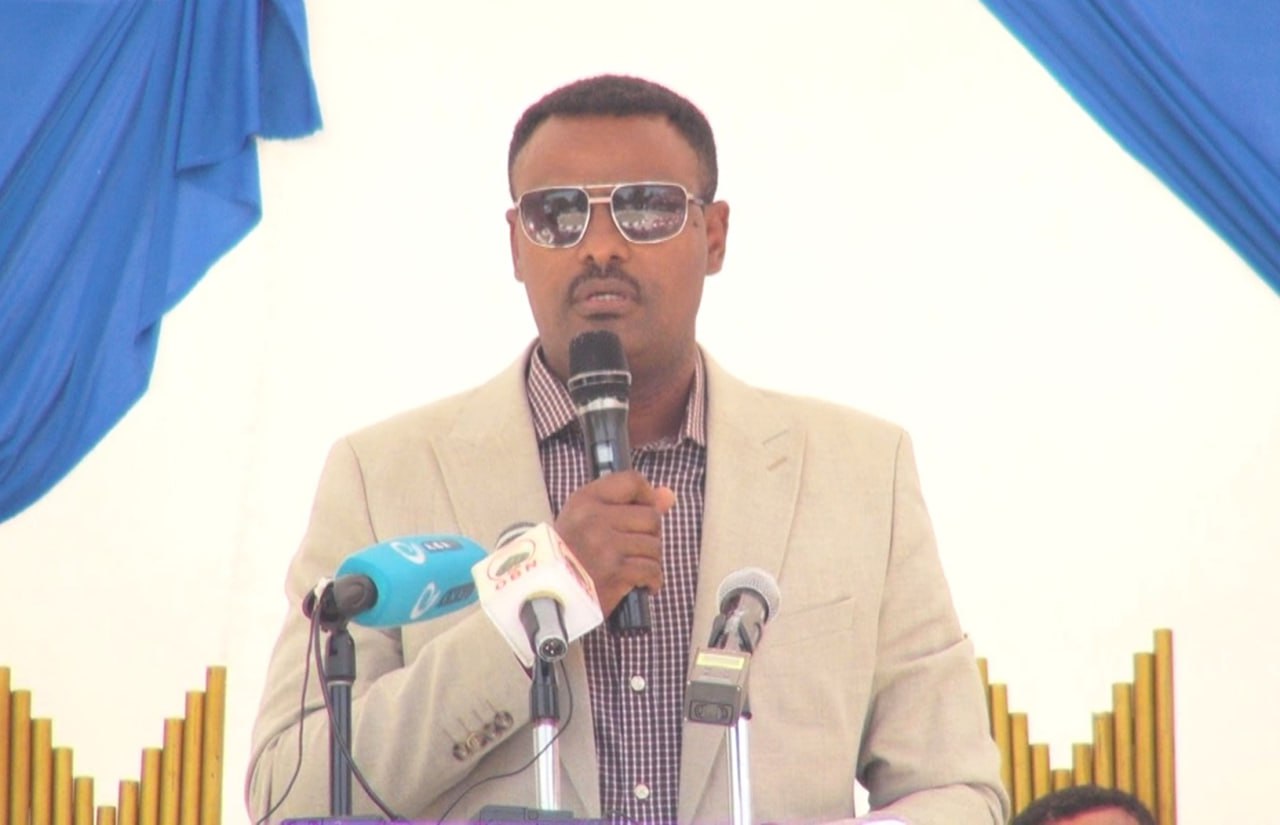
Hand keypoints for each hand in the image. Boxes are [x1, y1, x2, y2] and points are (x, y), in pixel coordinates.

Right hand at [553, 470, 675, 614]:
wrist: (546, 595)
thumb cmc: (569, 555)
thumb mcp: (588, 520)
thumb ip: (629, 504)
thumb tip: (669, 495)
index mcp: (585, 500)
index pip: (632, 481)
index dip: (647, 496)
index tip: (646, 510)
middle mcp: (595, 518)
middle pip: (651, 516)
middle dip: (651, 534)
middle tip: (637, 547)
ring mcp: (606, 545)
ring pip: (654, 545)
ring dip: (650, 560)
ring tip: (635, 567)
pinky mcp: (615, 572)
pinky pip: (652, 570)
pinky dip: (652, 579)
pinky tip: (642, 583)